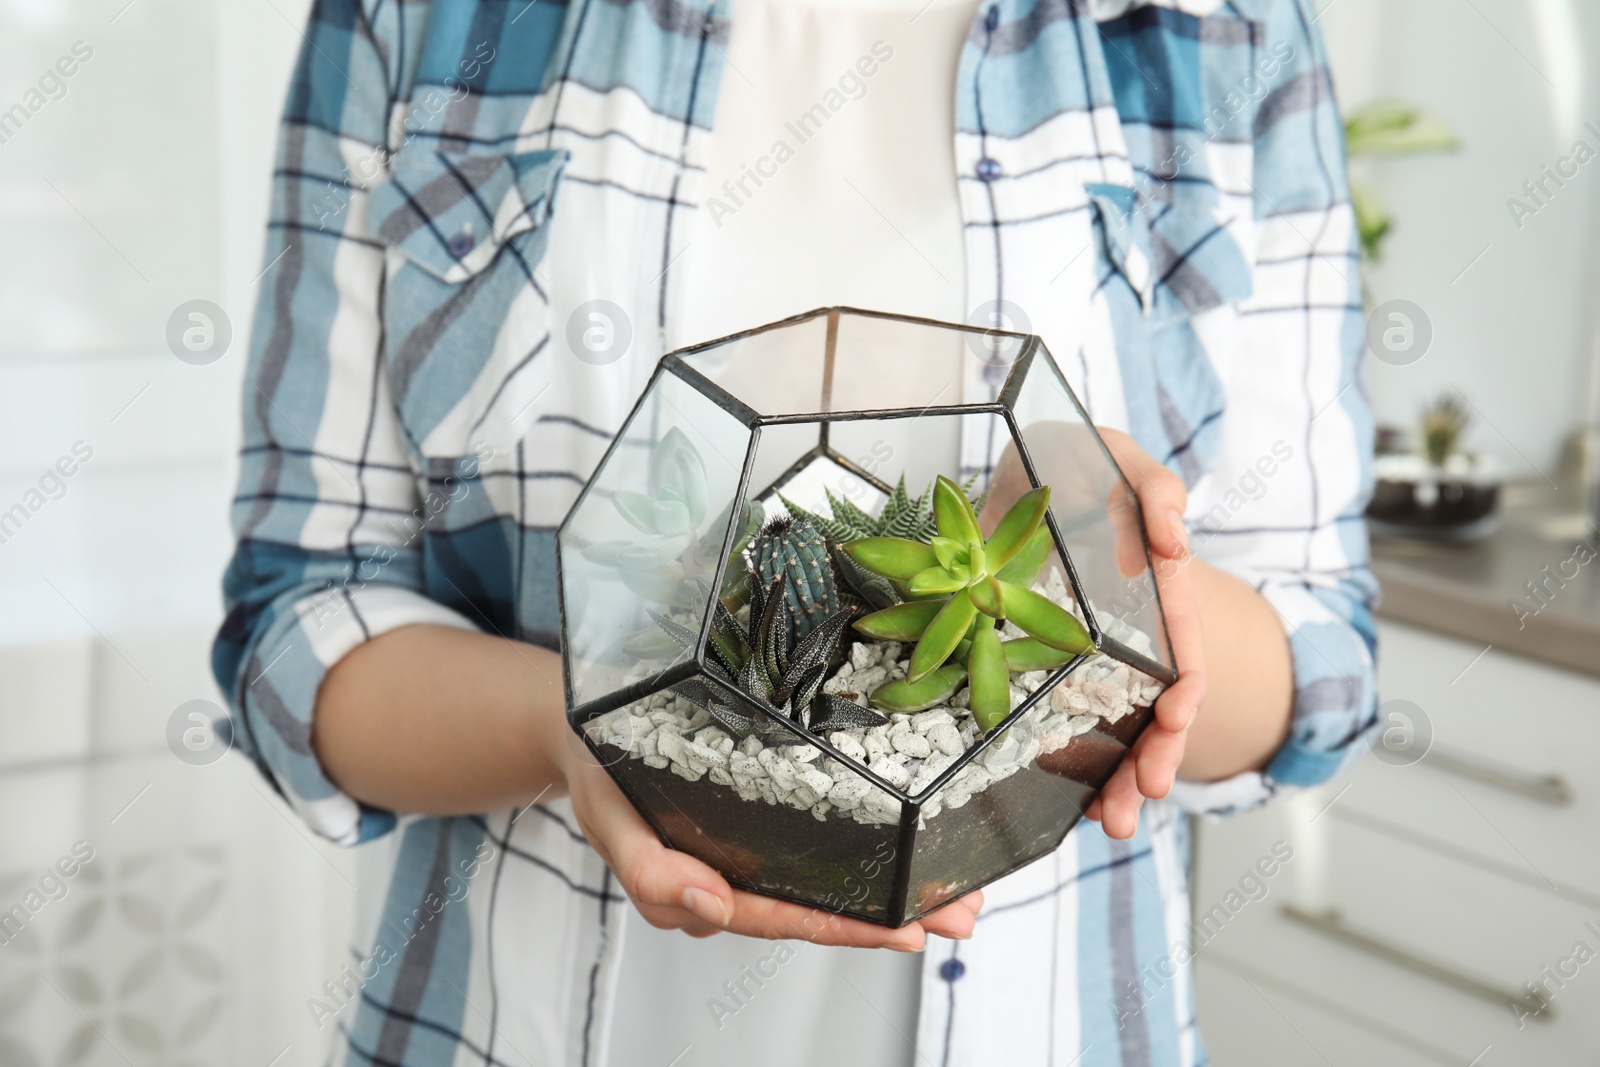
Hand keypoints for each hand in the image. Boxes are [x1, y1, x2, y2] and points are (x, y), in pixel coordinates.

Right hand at [545, 710, 984, 949]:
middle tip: (961, 913)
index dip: (844, 926)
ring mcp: (751, 848)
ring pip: (825, 879)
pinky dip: (867, 846)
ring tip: (955, 889)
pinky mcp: (763, 813)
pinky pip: (817, 841)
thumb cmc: (599, 772)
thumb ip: (650, 873)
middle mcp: (735, 874)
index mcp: (702, 885)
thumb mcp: (607, 817)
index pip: (781, 915)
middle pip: (818, 906)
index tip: (905, 931)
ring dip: (891, 887)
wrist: (583, 728)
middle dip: (893, 916)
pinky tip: (907, 845)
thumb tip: (712, 909)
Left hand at [1081, 427, 1205, 838]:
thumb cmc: (1078, 465)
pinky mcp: (1041, 671)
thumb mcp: (1115, 459)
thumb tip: (1173, 539)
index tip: (1179, 716)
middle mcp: (1126, 639)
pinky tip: (1072, 807)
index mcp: (1153, 596)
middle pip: (1156, 709)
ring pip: (1113, 732)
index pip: (1183, 649)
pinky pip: (1060, 729)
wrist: (1022, 475)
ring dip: (1120, 781)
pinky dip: (1071, 770)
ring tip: (1115, 824)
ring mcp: (1086, 662)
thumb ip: (1152, 489)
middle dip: (1157, 756)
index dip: (1185, 686)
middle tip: (1148, 795)